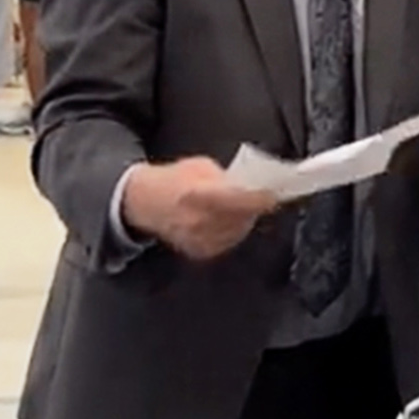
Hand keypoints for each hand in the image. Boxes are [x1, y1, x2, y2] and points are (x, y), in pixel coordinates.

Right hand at [121, 157, 278, 260]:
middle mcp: (196, 220)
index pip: (236, 200)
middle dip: (255, 207)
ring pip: (238, 231)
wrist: (145, 203)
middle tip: (263, 197)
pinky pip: (228, 241)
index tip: (273, 194)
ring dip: (246, 218)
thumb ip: (227, 177)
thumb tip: (252, 184)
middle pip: (241, 217)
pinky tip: (229, 219)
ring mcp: (197, 239)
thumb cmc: (174, 180)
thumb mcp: (201, 167)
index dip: (259, 198)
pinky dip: (234, 230)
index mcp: (196, 194)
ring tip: (243, 206)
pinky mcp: (200, 251)